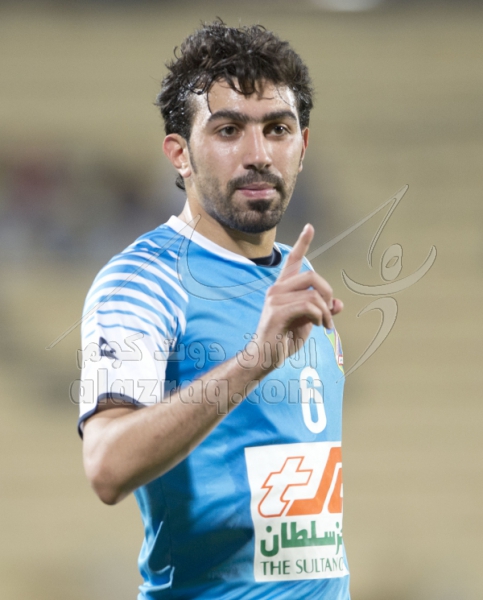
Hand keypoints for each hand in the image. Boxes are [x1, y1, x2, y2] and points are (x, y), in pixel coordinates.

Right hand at [246, 224, 342, 370]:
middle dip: (328, 293)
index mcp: (283, 288)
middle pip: (312, 276)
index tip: (309, 227)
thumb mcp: (307, 322)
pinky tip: (319, 326)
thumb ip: (321, 310)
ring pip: (313, 294)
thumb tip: (339, 304)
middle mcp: (276, 289)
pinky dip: (320, 317)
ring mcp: (275, 300)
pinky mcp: (277, 312)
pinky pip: (308, 306)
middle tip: (330, 312)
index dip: (302, 243)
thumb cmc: (284, 339)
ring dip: (326, 311)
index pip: (292, 261)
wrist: (265, 357)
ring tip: (325, 325)